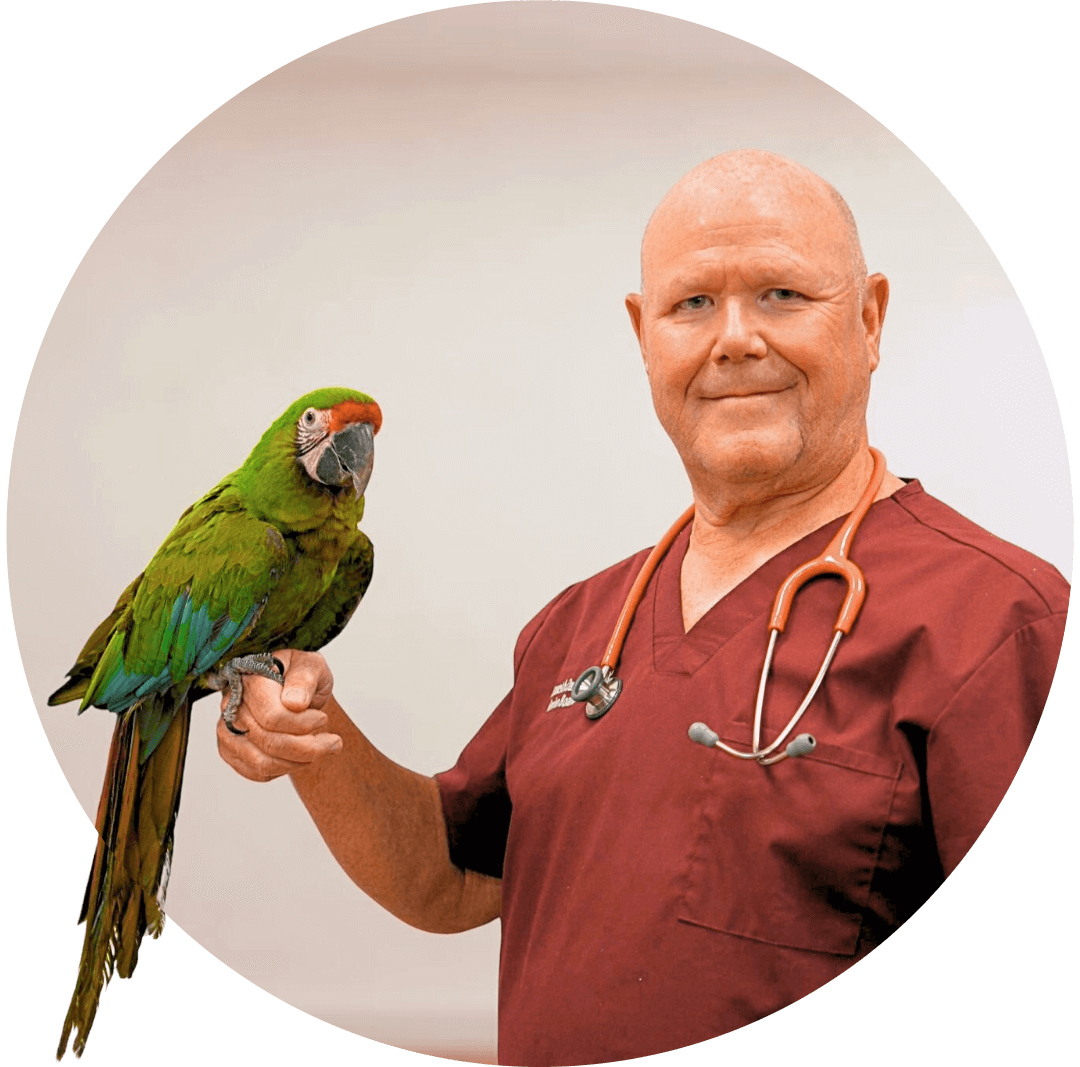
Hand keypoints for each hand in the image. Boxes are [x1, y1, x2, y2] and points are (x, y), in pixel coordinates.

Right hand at [216, 649, 341, 781]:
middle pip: (269, 742)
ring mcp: (227, 730)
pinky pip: (257, 773)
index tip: (323, 719)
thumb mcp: (311, 666)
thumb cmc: (300, 675)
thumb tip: (294, 703)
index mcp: (251, 681)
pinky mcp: (230, 750)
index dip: (302, 724)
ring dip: (298, 762)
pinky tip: (300, 757)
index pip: (272, 716)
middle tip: (334, 743)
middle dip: (308, 748)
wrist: (291, 688)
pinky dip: (284, 770)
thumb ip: (304, 679)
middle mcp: (232, 707)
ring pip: (262, 763)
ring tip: (321, 750)